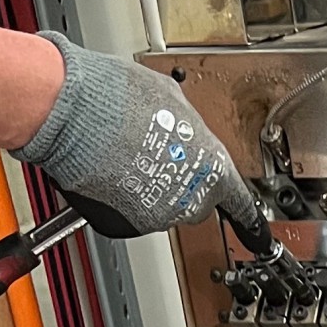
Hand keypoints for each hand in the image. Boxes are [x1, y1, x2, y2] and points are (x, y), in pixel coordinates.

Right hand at [11, 33, 266, 244]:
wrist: (71, 112)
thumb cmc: (116, 97)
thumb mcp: (168, 96)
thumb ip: (187, 120)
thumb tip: (184, 123)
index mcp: (212, 167)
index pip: (239, 201)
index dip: (246, 214)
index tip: (255, 230)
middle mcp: (190, 197)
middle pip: (197, 201)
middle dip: (182, 182)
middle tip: (157, 155)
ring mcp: (159, 214)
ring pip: (164, 207)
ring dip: (150, 186)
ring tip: (125, 153)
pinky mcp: (128, 224)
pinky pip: (133, 212)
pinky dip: (124, 195)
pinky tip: (110, 168)